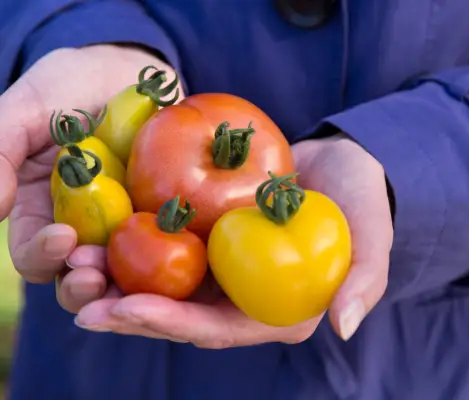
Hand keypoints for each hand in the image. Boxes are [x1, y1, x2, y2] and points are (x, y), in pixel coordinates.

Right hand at [0, 45, 177, 312]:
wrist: (139, 73)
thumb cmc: (78, 84)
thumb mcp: (33, 105)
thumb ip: (1, 147)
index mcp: (46, 212)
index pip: (36, 254)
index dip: (42, 255)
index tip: (63, 238)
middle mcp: (88, 229)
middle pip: (79, 278)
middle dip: (83, 286)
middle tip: (95, 278)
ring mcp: (131, 228)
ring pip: (126, 278)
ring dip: (125, 290)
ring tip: (133, 288)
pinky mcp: (170, 221)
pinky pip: (173, 252)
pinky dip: (174, 264)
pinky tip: (182, 260)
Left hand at [74, 133, 392, 344]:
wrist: (343, 164)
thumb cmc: (362, 202)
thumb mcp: (372, 238)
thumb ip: (363, 281)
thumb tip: (343, 327)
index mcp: (278, 313)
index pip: (220, 329)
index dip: (175, 324)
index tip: (131, 307)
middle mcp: (245, 300)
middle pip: (181, 315)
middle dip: (131, 312)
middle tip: (82, 299)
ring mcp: (225, 272)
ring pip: (165, 286)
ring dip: (120, 282)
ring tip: (77, 269)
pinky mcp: (211, 242)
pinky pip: (167, 249)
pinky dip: (134, 246)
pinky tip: (101, 235)